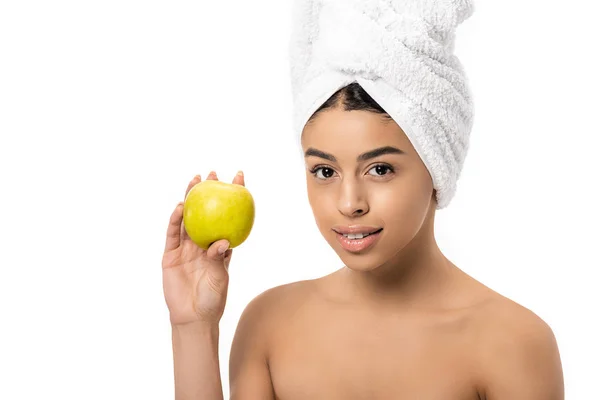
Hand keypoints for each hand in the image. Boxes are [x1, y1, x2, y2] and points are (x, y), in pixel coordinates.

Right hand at [162, 171, 245, 325]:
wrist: (193, 317)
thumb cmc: (212, 298)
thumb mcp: (219, 277)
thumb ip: (219, 258)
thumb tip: (224, 240)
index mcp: (218, 246)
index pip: (226, 217)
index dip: (232, 198)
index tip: (239, 178)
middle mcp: (201, 243)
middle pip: (204, 212)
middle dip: (207, 192)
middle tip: (211, 173)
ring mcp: (184, 248)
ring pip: (187, 219)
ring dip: (190, 199)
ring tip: (194, 182)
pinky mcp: (170, 255)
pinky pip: (172, 234)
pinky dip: (175, 220)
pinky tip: (179, 208)